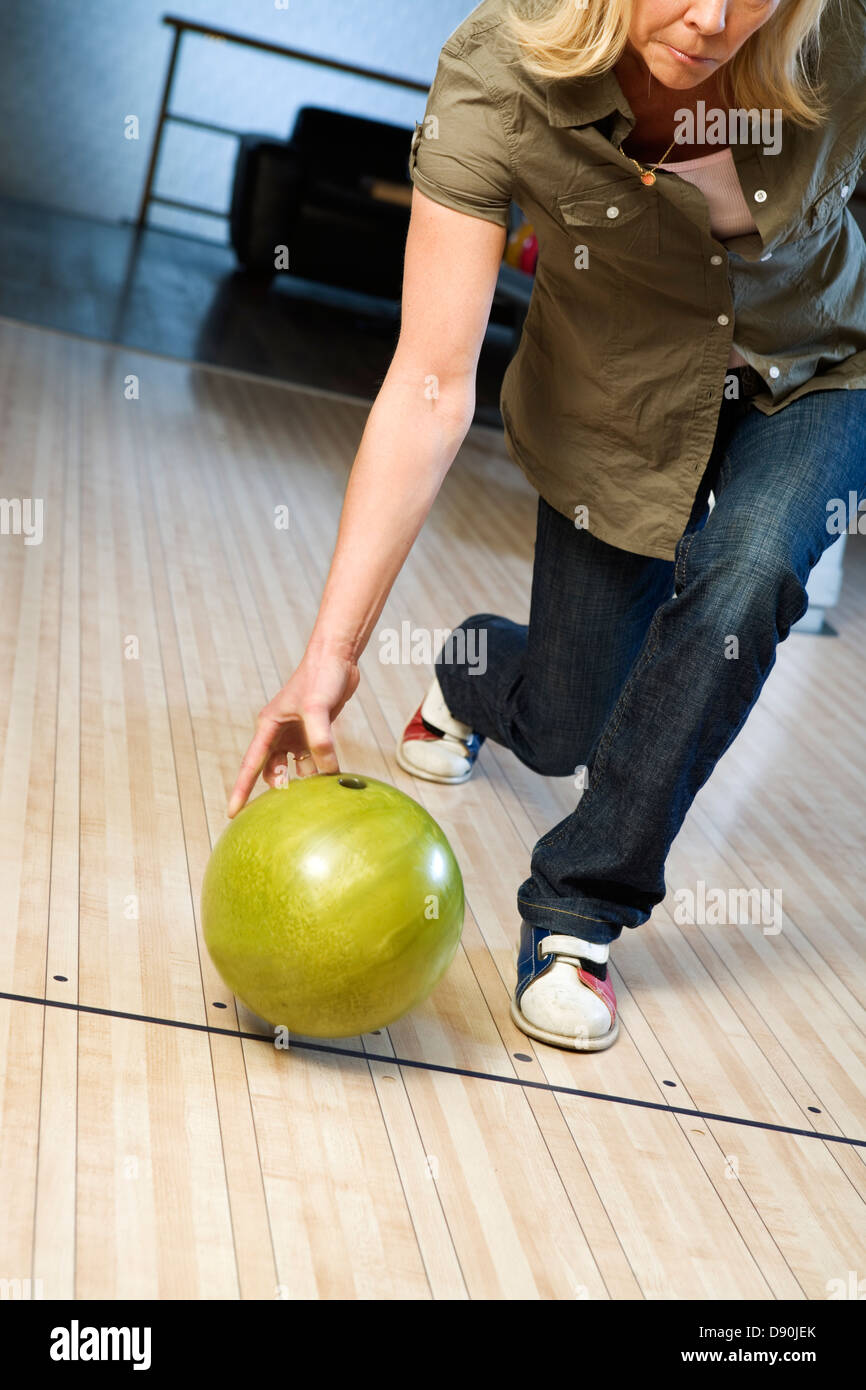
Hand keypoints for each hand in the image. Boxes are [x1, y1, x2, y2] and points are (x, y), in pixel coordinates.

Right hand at [228, 645, 359, 816]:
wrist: (337, 659)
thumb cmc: (319, 678)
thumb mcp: (317, 709)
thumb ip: (320, 740)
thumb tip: (327, 772)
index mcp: (268, 727)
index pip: (251, 765)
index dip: (240, 790)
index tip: (232, 812)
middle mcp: (279, 733)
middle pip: (271, 771)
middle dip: (276, 790)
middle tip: (283, 813)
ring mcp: (296, 734)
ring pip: (295, 768)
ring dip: (303, 782)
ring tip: (312, 800)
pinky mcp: (314, 733)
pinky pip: (313, 760)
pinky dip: (320, 771)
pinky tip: (331, 782)